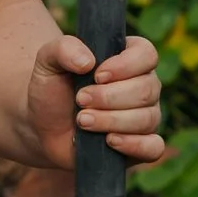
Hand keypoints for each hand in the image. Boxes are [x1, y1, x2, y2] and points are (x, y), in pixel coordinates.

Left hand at [21, 30, 163, 171]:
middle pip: (147, 90)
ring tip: (82, 121)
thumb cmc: (52, 89)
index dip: (125, 66)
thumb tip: (88, 61)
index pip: (146, 55)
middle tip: (80, 100)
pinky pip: (154, 147)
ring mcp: (146, 116)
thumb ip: (64, 49)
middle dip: (109, 97)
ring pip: (146, 118)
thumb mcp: (48, 61)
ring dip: (110, 120)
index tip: (96, 75)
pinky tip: (109, 140)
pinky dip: (134, 145)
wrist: (43, 125)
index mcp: (130, 59)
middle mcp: (144, 86)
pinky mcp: (141, 145)